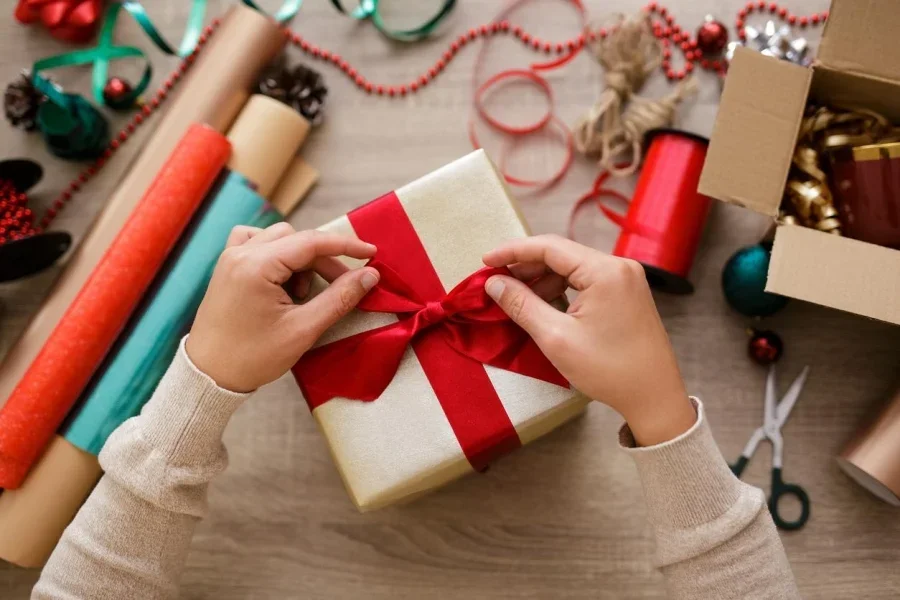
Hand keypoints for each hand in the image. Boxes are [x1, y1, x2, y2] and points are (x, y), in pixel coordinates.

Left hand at [186, 223, 379, 392]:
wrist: (208, 375)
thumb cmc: (253, 357)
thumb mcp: (303, 330)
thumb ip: (339, 298)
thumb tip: (370, 275)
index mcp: (256, 266)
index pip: (311, 242)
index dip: (346, 246)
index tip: (371, 254)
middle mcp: (240, 253)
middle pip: (297, 239)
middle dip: (324, 261)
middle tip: (342, 288)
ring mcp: (230, 257)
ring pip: (279, 238)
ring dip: (301, 259)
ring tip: (302, 294)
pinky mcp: (227, 266)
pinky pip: (257, 243)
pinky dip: (277, 254)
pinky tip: (282, 278)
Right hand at [482, 235, 694, 445]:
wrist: (654, 397)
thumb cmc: (608, 369)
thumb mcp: (556, 338)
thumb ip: (522, 305)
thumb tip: (494, 283)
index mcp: (605, 271)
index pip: (550, 247)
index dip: (513, 251)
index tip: (485, 261)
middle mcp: (619, 266)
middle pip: (562, 254)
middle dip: (526, 267)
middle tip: (496, 282)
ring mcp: (626, 279)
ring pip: (573, 268)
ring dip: (543, 279)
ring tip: (516, 298)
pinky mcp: (627, 294)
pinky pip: (586, 281)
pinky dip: (562, 289)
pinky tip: (544, 305)